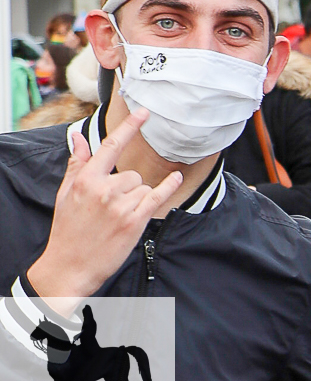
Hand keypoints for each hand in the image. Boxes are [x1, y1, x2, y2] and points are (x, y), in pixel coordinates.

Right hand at [26, 111, 182, 313]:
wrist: (69, 268)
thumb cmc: (68, 230)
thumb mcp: (66, 195)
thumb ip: (77, 164)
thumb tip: (79, 136)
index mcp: (86, 180)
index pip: (111, 146)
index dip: (130, 127)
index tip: (144, 112)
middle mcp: (104, 190)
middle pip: (132, 174)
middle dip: (127, 188)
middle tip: (110, 210)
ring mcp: (120, 205)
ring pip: (143, 188)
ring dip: (137, 200)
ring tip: (117, 219)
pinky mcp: (135, 221)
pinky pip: (157, 196)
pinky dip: (168, 187)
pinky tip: (175, 178)